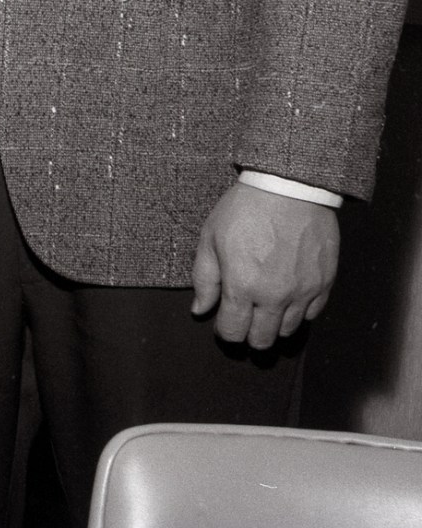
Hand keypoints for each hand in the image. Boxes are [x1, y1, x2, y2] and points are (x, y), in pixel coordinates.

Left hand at [190, 182, 338, 348]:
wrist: (290, 187)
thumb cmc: (245, 210)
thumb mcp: (211, 240)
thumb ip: (205, 280)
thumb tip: (200, 310)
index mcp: (242, 286)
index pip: (233, 332)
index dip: (225, 332)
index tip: (224, 322)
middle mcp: (275, 296)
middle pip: (262, 340)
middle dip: (249, 335)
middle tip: (244, 320)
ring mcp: (304, 291)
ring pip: (288, 330)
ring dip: (274, 325)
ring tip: (265, 308)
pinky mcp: (325, 281)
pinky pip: (313, 313)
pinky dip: (299, 312)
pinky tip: (288, 299)